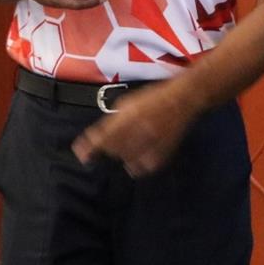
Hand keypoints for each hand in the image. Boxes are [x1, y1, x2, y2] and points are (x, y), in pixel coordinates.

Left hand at [72, 81, 197, 175]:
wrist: (183, 99)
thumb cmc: (153, 97)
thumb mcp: (128, 102)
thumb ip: (112, 119)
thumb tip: (97, 135)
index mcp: (129, 116)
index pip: (103, 137)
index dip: (89, 147)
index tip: (81, 152)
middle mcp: (140, 131)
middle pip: (113, 151)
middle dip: (106, 150)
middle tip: (104, 147)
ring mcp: (152, 144)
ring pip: (127, 160)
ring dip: (121, 156)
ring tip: (122, 150)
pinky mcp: (163, 153)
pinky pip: (144, 167)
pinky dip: (137, 165)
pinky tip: (135, 159)